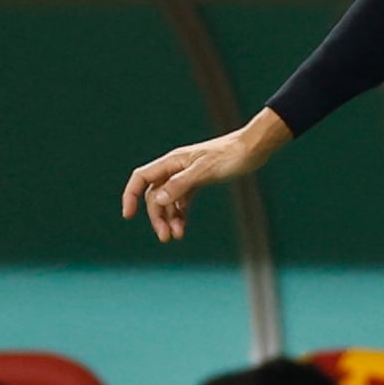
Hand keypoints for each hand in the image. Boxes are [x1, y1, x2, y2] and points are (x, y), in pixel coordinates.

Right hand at [121, 110, 290, 241]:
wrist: (254, 148)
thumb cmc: (231, 155)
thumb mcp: (205, 171)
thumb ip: (180, 184)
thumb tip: (157, 199)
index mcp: (173, 161)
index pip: (142, 178)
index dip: (131, 195)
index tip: (129, 216)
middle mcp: (176, 168)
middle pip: (155, 194)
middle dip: (157, 216)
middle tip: (166, 237)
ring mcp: (187, 175)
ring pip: (169, 200)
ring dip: (169, 218)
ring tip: (177, 236)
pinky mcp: (199, 180)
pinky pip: (182, 200)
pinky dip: (181, 213)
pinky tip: (183, 226)